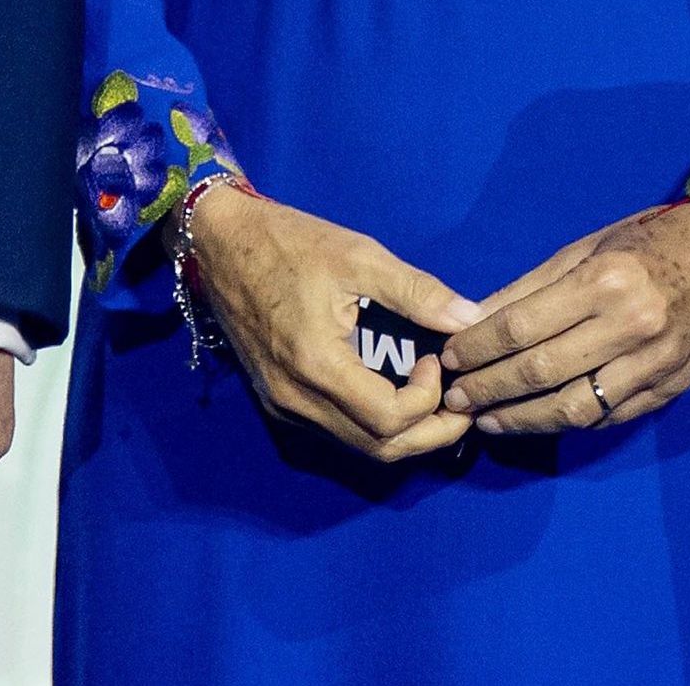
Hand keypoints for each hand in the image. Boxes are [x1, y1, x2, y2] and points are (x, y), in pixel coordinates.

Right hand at [169, 184, 480, 466]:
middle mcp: (296, 397)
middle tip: (461, 406)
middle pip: (378, 447)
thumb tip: (470, 319)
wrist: (219, 240)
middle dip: (430, 434)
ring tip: (435, 403)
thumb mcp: (358, 255)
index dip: (428, 399)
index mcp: (317, 364)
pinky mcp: (276, 399)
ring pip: (357, 445)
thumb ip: (417, 291)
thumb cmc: (288, 242)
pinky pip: (334, 430)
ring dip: (403, 435)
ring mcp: (283, 403)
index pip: (389, 419)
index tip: (435, 358)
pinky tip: (392, 397)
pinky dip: (372, 426)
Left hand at [437, 203, 689, 436]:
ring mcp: (653, 364)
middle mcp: (630, 326)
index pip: (522, 327)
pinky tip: (537, 420)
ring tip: (488, 419)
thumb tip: (475, 318)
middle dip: (488, 389)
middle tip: (455, 398)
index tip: (448, 358)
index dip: (478, 349)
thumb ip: (532, 287)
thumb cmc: (653, 240)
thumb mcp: (588, 246)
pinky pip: (608, 417)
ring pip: (573, 408)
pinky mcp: (669, 389)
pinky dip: (567, 422)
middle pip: (541, 372)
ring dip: (521, 419)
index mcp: (604, 281)